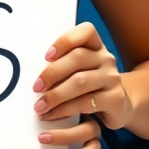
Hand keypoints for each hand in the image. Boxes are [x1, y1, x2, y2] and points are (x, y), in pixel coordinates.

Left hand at [33, 22, 132, 148]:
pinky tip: (52, 116)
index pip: (86, 32)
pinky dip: (65, 112)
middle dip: (52, 73)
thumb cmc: (88, 84)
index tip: (45, 56)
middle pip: (78, 58)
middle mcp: (107, 59)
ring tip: (40, 107)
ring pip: (80, 82)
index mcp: (96, 46)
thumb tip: (29, 69)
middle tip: (35, 88)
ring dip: (55, 96)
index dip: (65, 41)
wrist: (118, 104)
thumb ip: (61, 64)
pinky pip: (86, 104)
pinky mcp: (115, 99)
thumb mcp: (77, 70)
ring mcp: (112, 79)